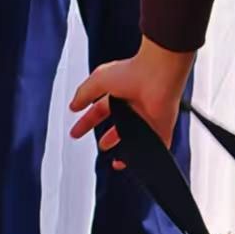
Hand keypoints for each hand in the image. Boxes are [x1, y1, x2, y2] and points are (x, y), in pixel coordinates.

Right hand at [70, 37, 194, 165]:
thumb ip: (84, 94)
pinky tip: (135, 162)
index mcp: (119, 92)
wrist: (158, 75)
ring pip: (137, 136)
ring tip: (117, 161)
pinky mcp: (161, 127)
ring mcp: (148, 116)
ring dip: (126, 148)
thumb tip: (73, 106)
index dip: (87, 121)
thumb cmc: (132, 72)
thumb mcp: (98, 80)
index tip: (76, 132)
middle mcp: (134, 104)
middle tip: (101, 147)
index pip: (100, 110)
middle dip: (109, 137)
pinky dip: (146, 154)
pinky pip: (154, 144)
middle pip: (119, 125)